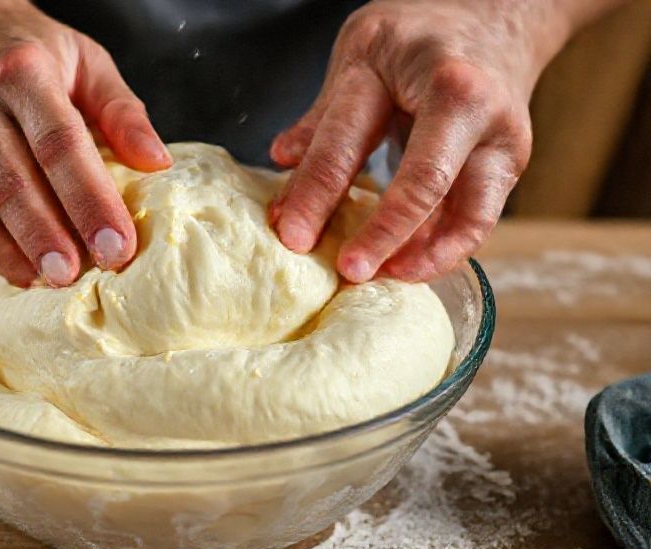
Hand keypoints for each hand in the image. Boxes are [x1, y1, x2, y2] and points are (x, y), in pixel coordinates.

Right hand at [0, 0, 170, 286]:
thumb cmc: (22, 51)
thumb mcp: (84, 60)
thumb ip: (122, 112)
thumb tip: (157, 164)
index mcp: (22, 72)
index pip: (59, 147)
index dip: (90, 202)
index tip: (116, 246)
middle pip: (12, 187)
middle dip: (48, 241)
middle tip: (77, 278)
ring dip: (11, 259)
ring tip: (46, 281)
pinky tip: (10, 269)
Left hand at [269, 0, 573, 282]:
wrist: (498, 17)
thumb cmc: (422, 38)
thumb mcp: (362, 52)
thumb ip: (325, 113)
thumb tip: (281, 160)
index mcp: (416, 68)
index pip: (353, 138)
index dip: (316, 192)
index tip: (291, 236)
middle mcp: (469, 102)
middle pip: (424, 180)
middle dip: (382, 233)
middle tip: (348, 271)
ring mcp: (499, 138)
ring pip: (469, 214)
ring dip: (424, 257)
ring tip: (384, 279)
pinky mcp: (510, 167)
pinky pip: (477, 221)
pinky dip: (442, 250)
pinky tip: (408, 267)